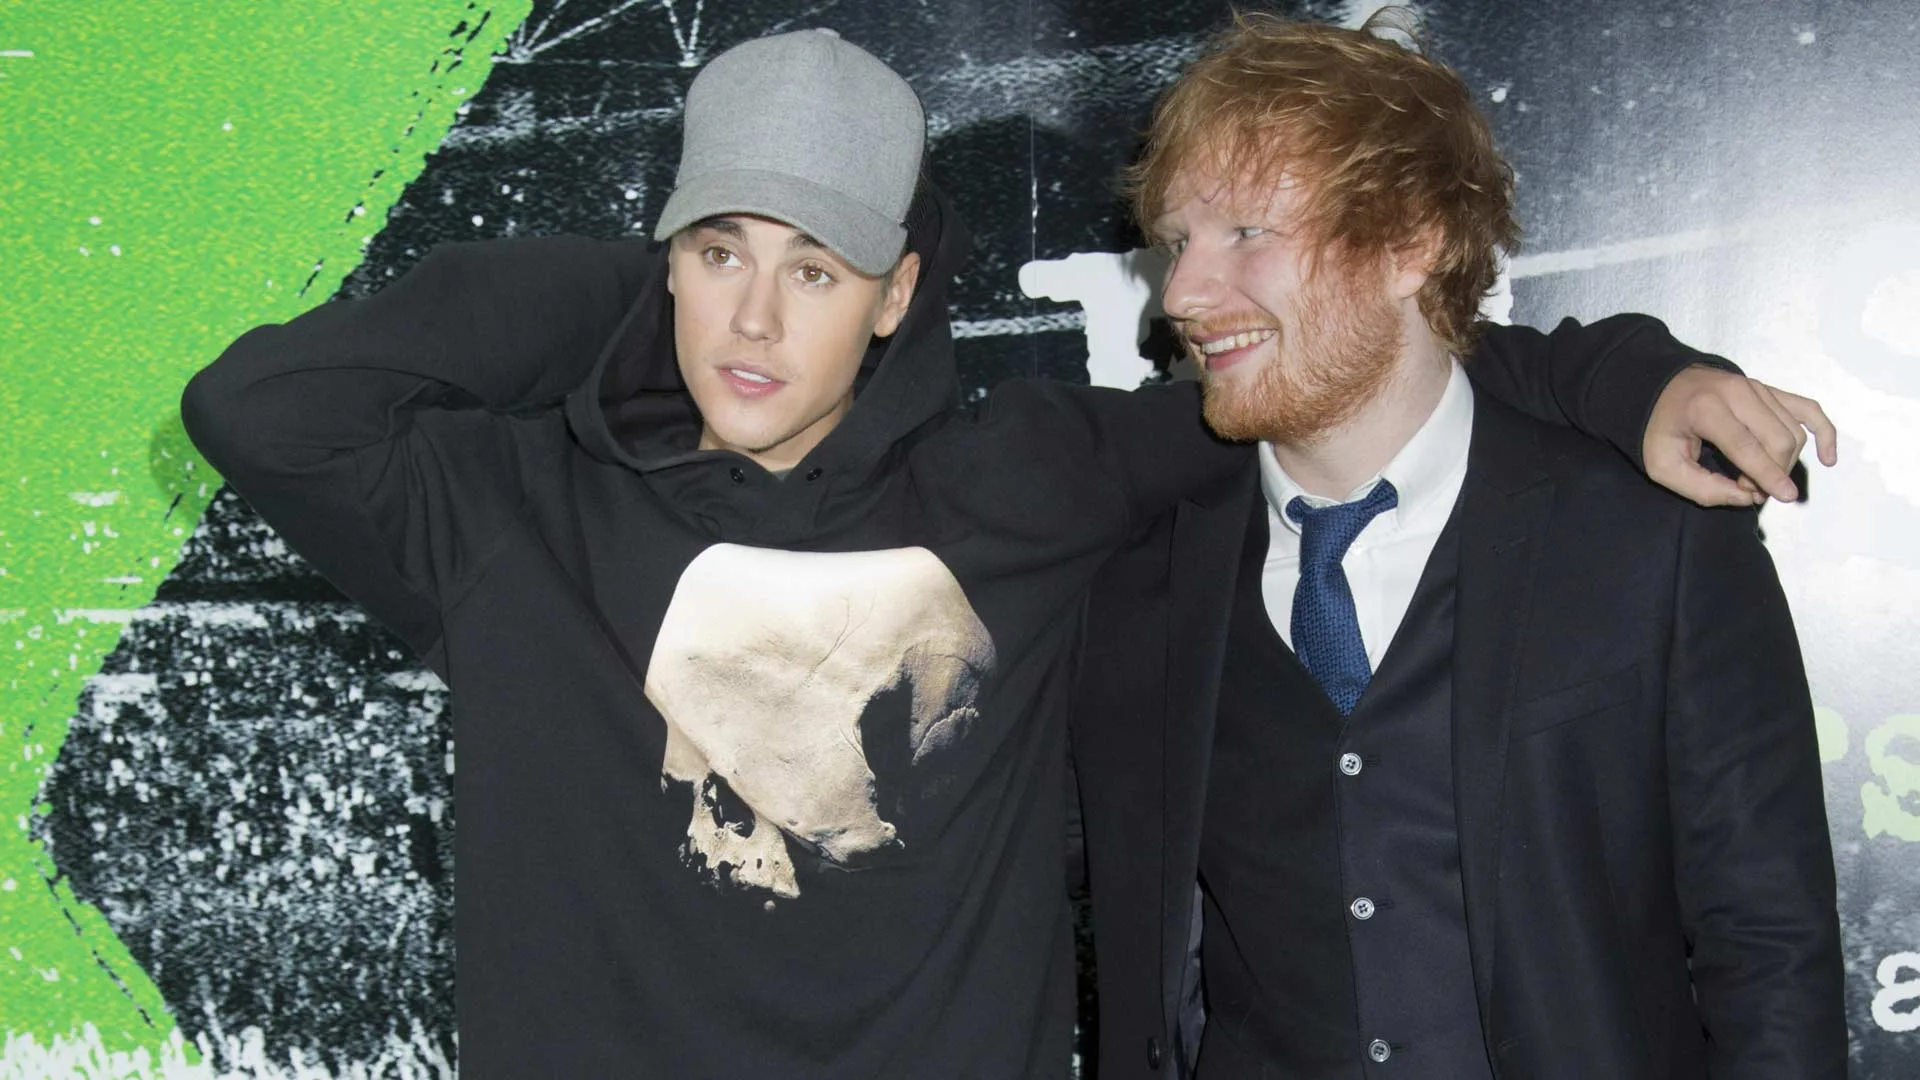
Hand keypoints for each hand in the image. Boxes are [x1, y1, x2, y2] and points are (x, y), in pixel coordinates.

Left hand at [1644, 365, 1837, 506]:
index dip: (1767, 474)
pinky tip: (1828, 458)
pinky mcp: (1770, 389)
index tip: (1785, 496)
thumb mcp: (1663, 465)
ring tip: (1755, 476)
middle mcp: (1738, 391)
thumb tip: (1747, 496)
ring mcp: (1757, 387)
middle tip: (1746, 488)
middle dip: (1771, 472)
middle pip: (1777, 439)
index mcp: (1706, 407)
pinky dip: (1824, 432)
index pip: (1747, 446)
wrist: (1659, 388)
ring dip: (1785, 462)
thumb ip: (1702, 487)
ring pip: (1793, 430)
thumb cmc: (1660, 428)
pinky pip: (1808, 409)